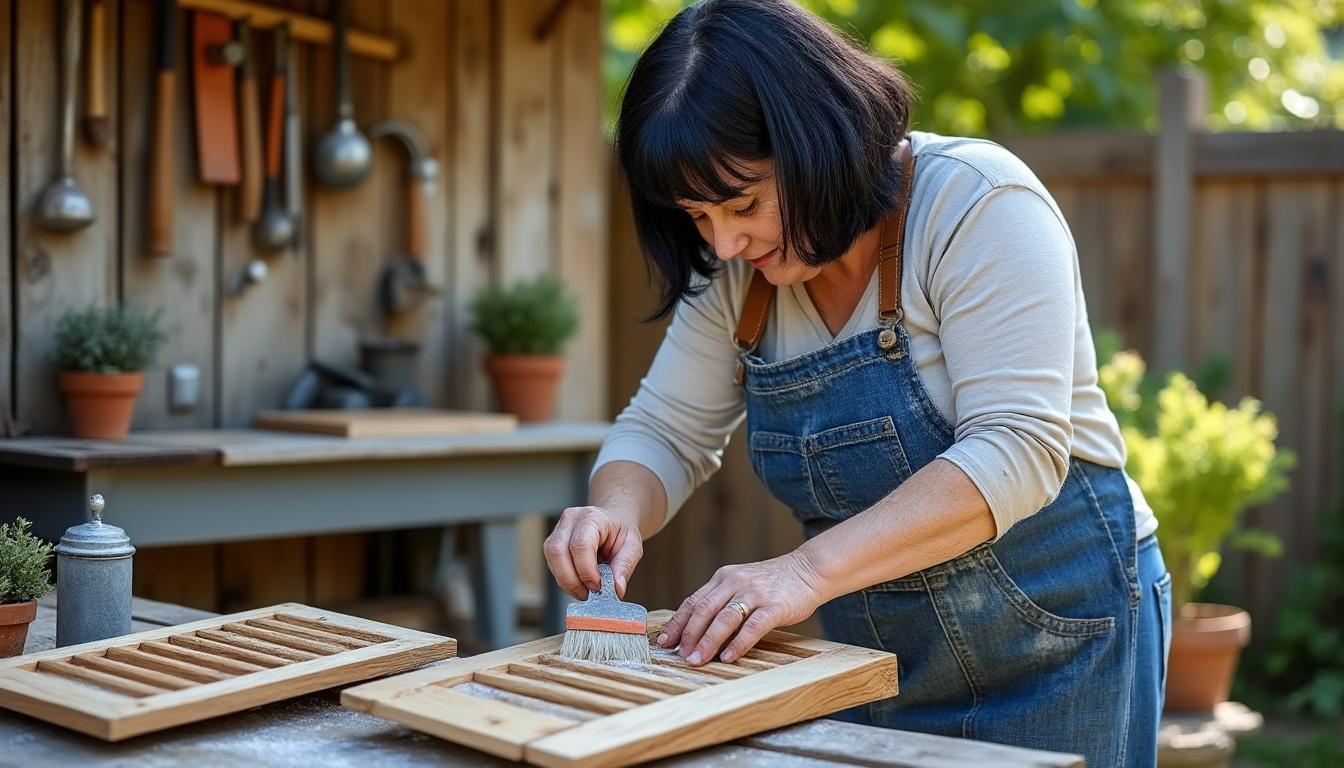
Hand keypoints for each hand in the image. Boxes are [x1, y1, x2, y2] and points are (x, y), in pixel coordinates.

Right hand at [544, 506, 643, 599]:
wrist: (612, 520)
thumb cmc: (621, 532)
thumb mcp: (633, 546)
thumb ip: (625, 566)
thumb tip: (617, 590)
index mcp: (592, 517)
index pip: (581, 545)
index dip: (587, 571)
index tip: (599, 587)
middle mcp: (570, 520)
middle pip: (558, 552)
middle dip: (572, 581)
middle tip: (589, 595)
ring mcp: (558, 530)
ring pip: (552, 560)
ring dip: (566, 582)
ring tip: (585, 592)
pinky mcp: (551, 543)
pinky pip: (552, 565)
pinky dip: (564, 579)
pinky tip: (579, 584)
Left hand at [657, 551, 824, 664]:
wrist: (808, 570)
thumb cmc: (773, 583)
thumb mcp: (742, 583)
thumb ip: (722, 600)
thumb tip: (696, 629)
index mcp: (723, 578)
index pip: (693, 602)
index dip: (677, 622)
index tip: (664, 641)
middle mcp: (734, 582)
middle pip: (704, 611)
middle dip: (688, 635)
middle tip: (680, 656)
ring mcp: (754, 593)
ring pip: (723, 619)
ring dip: (708, 642)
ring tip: (697, 660)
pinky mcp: (774, 606)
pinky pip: (751, 627)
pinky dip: (737, 643)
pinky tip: (728, 657)